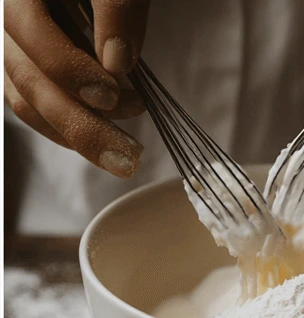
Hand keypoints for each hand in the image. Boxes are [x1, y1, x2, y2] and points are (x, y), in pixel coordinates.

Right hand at [4, 0, 149, 176]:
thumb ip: (115, 7)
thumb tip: (117, 62)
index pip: (29, 32)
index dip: (70, 69)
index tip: (113, 94)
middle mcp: (1, 18)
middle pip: (29, 80)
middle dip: (82, 126)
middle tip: (129, 156)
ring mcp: (7, 46)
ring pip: (27, 100)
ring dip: (78, 133)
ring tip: (128, 148)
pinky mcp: (22, 65)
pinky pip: (32, 105)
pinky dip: (68, 127)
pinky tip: (107, 132)